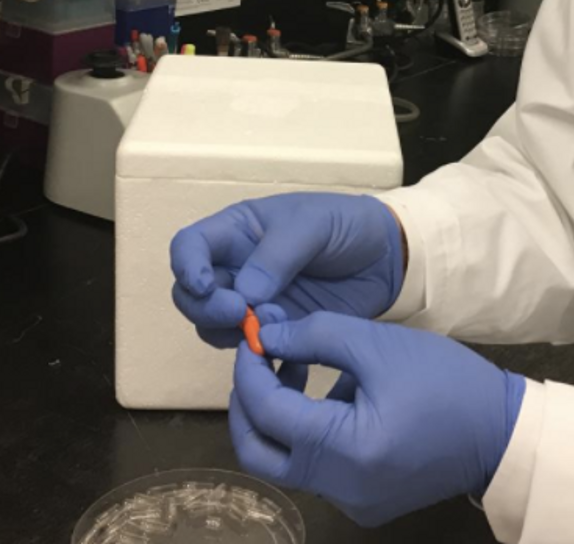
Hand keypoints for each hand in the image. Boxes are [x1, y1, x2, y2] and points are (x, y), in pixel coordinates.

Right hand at [170, 194, 403, 348]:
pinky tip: (284, 340)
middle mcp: (235, 267)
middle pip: (191, 294)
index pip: (189, 246)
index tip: (203, 284)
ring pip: (212, 325)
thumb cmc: (346, 225)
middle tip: (240, 312)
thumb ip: (278, 254)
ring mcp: (252, 302)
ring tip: (274, 319)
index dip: (186, 265)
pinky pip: (246, 347)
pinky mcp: (275, 329)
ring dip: (231, 330)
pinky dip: (256, 349)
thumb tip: (246, 293)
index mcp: (236, 232)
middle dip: (206, 306)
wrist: (387, 257)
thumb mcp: (313, 224)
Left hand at [229, 312, 526, 527]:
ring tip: (295, 369)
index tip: (252, 336)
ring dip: (278, 418)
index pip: (268, 412)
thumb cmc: (445, 381)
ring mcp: (352, 503)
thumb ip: (314, 335)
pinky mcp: (364, 503)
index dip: (250, 371)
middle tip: (255, 362)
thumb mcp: (378, 344)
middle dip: (247, 405)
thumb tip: (264, 336)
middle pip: (260, 454)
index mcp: (344, 450)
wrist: (502, 431)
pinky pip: (317, 471)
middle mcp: (341, 488)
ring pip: (286, 463)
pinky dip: (308, 435)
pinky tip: (330, 398)